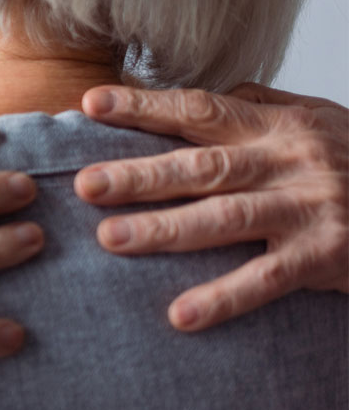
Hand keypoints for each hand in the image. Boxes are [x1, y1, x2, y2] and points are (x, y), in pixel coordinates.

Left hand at [75, 83, 347, 330]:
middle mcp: (291, 161)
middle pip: (203, 167)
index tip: (91, 106)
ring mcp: (310, 209)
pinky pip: (268, 281)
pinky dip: (224, 298)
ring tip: (111, 239)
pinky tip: (181, 315)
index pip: (201, 109)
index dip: (145, 107)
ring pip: (226, 220)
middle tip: (83, 185)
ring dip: (166, 230)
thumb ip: (258, 106)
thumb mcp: (317, 119)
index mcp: (279, 125)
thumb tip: (196, 94)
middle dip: (139, 175)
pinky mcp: (327, 256)